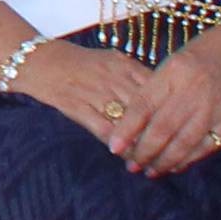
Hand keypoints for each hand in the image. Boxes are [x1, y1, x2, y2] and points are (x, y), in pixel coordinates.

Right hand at [11, 37, 161, 149]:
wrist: (39, 61)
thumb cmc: (78, 62)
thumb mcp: (112, 59)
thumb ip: (136, 75)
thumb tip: (162, 94)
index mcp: (124, 65)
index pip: (157, 90)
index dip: (170, 111)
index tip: (181, 128)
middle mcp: (113, 78)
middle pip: (146, 109)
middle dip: (160, 132)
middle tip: (172, 151)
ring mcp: (95, 92)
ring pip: (127, 122)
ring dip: (141, 144)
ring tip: (153, 160)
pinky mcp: (77, 106)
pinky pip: (104, 129)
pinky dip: (118, 144)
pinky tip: (126, 156)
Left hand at [123, 25, 220, 175]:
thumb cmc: (213, 49)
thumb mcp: (180, 58)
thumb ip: (160, 85)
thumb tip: (137, 116)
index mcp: (175, 72)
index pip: (143, 105)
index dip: (126, 129)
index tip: (113, 146)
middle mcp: (194, 92)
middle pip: (162, 130)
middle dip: (143, 152)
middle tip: (131, 165)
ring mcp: (214, 109)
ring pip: (183, 144)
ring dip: (164, 162)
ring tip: (151, 170)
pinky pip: (206, 147)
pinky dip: (189, 159)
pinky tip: (177, 164)